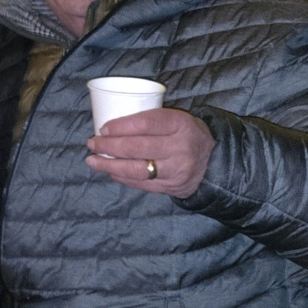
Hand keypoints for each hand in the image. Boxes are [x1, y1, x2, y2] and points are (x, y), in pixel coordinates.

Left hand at [85, 108, 213, 197]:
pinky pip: (142, 183)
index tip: (103, 128)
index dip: (121, 126)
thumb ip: (151, 120)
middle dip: (108, 146)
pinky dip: (122, 177)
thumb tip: (110, 126)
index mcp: (181, 124)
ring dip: (109, 165)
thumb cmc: (186, 135)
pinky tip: (110, 171)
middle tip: (92, 143)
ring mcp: (177, 170)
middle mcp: (181, 147)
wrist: (215, 162)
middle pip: (137, 147)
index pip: (146, 123)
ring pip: (136, 169)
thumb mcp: (177, 120)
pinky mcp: (172, 187)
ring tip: (93, 160)